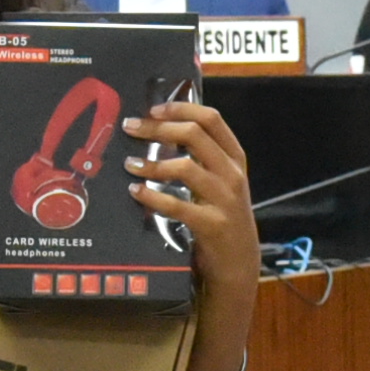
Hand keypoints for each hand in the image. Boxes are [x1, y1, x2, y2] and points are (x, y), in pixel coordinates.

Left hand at [128, 99, 256, 295]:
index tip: (154, 109)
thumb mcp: (221, 182)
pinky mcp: (212, 224)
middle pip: (194, 135)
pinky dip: (152, 197)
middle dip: (158, 128)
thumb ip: (202, 158)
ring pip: (185, 167)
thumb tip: (160, 131)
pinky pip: (177, 206)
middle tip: (131, 128)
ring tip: (130, 164)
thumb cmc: (223, 217)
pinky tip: (136, 192)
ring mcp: (224, 199)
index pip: (211, 119)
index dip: (181, 108)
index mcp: (235, 158)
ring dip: (152, 163)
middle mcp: (232, 174)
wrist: (239, 262)